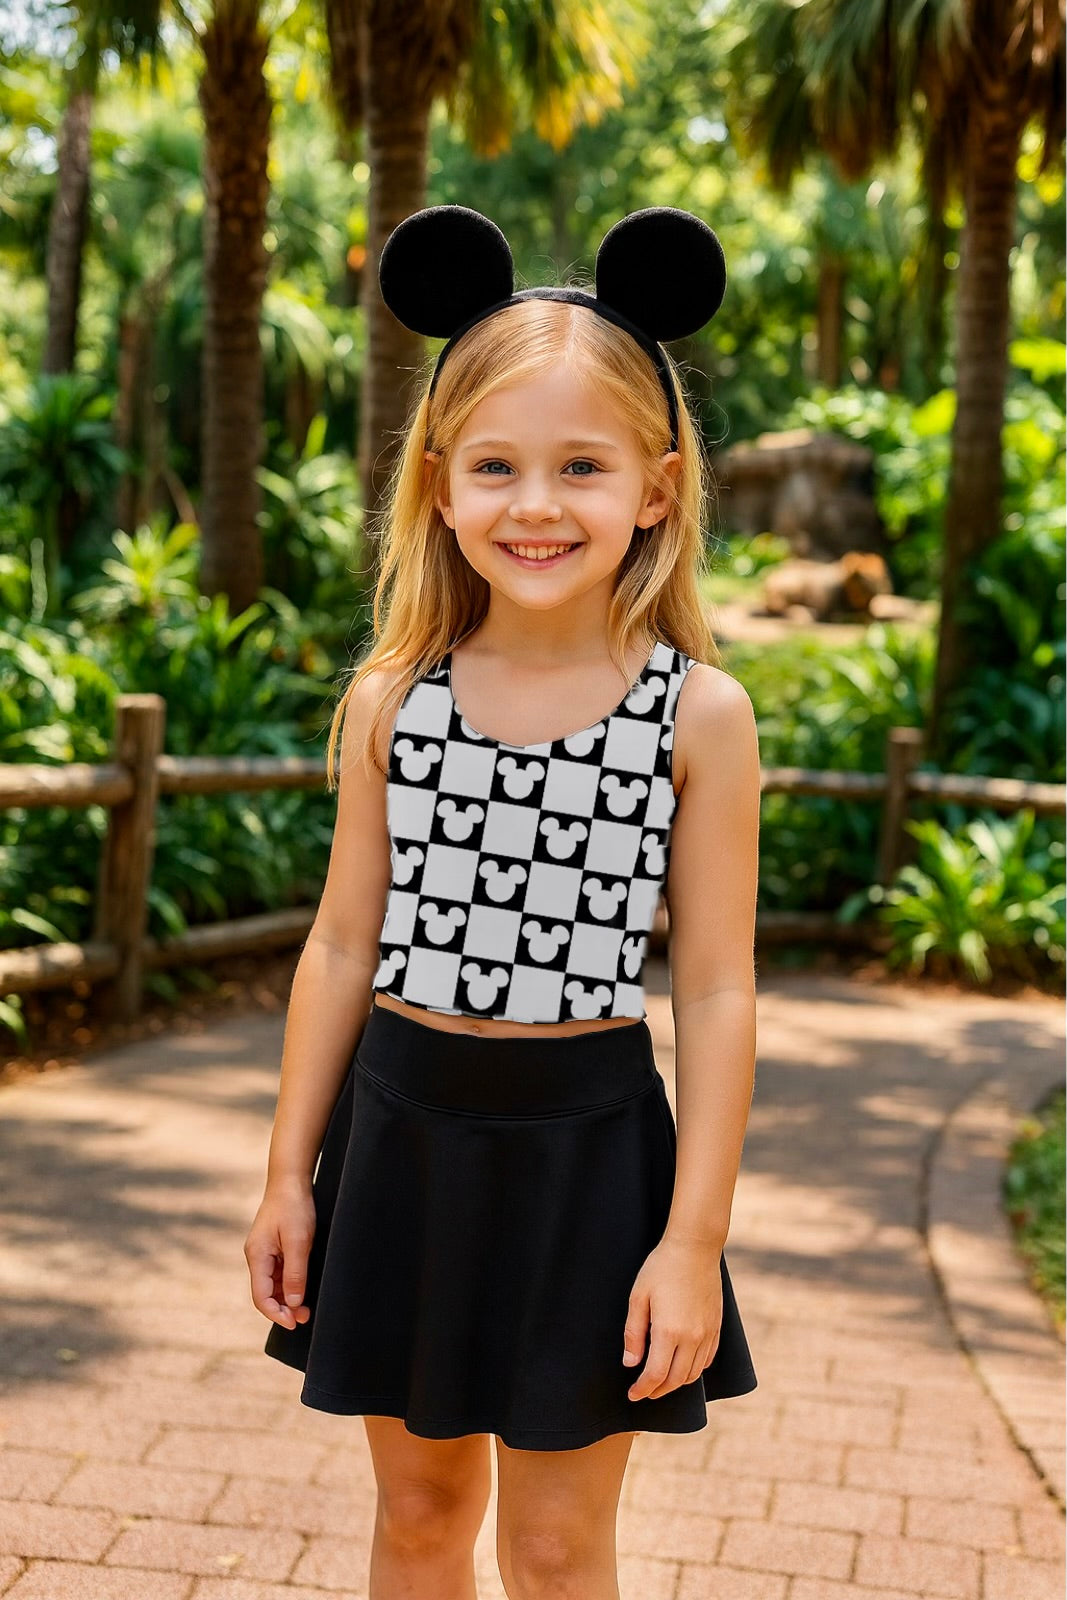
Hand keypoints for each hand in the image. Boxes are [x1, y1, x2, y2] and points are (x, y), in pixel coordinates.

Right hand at [244, 1177, 315, 1329]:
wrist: (291, 1180)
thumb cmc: (293, 1207)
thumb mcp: (299, 1241)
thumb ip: (295, 1274)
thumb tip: (292, 1303)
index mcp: (257, 1256)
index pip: (261, 1296)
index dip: (276, 1314)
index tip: (293, 1324)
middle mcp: (257, 1257)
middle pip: (265, 1293)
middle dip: (283, 1309)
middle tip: (304, 1318)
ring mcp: (264, 1252)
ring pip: (272, 1285)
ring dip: (287, 1298)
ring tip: (305, 1308)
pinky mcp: (274, 1247)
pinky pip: (278, 1273)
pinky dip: (289, 1285)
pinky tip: (301, 1290)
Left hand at [622, 1237, 722, 1400]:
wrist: (694, 1247)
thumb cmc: (662, 1268)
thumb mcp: (639, 1297)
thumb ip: (633, 1334)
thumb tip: (630, 1363)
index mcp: (669, 1331)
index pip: (656, 1375)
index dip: (643, 1389)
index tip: (633, 1395)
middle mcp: (692, 1337)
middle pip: (676, 1380)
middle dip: (658, 1391)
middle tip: (645, 1392)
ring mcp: (708, 1333)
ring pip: (694, 1374)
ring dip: (677, 1383)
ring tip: (662, 1381)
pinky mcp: (717, 1326)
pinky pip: (708, 1359)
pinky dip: (694, 1370)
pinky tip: (683, 1365)